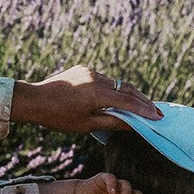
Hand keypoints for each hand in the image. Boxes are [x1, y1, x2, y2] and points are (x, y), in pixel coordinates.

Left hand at [11, 65, 160, 134]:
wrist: (34, 99)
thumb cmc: (58, 117)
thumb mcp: (86, 125)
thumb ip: (112, 122)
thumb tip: (132, 124)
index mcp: (97, 94)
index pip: (128, 102)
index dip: (144, 110)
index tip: (158, 117)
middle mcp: (96, 79)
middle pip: (127, 88)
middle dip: (142, 100)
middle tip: (156, 111)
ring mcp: (90, 71)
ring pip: (116, 83)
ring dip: (128, 93)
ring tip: (141, 105)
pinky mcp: (84, 69)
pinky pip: (104, 79)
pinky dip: (113, 88)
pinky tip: (118, 97)